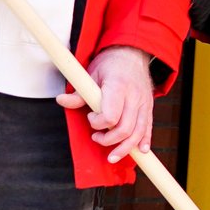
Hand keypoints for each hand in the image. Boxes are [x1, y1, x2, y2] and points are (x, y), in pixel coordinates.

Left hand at [55, 45, 154, 163]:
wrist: (132, 53)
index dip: (97, 123)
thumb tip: (61, 101)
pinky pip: (148, 127)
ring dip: (125, 148)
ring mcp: (144, 103)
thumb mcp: (91, 74)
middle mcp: (134, 97)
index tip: (90, 117)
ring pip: (138, 132)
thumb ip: (79, 93)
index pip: (110, 116)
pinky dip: (145, 141)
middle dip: (108, 140)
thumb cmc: (110, 64)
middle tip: (96, 138)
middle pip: (125, 128)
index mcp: (119, 87)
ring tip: (113, 156)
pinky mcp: (148, 107)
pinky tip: (140, 151)